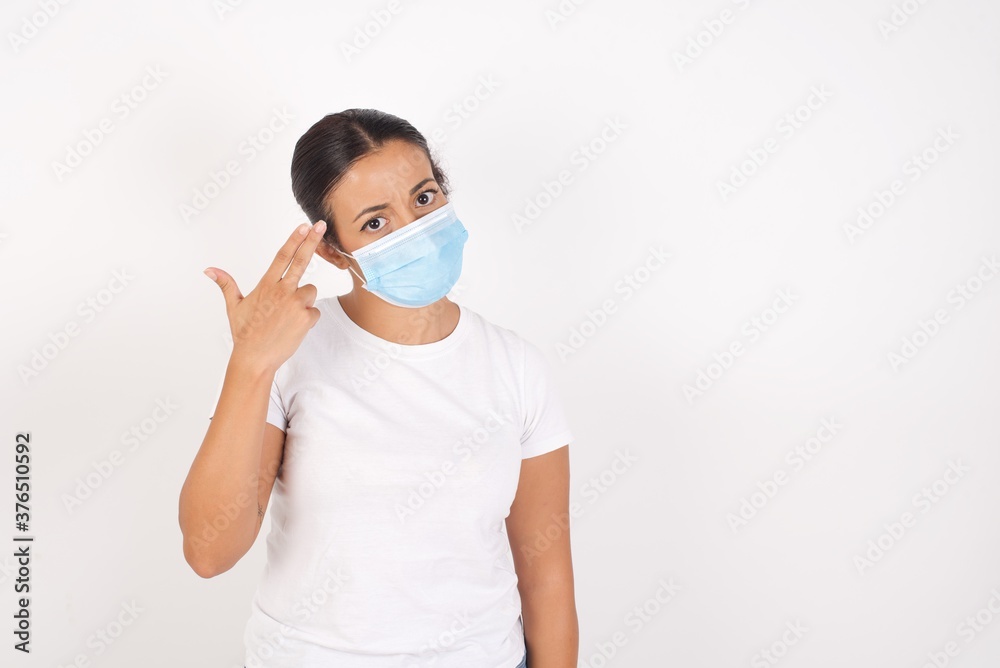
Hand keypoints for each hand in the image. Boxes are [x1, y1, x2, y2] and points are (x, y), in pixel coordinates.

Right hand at [204, 220, 326, 373]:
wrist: (255, 358)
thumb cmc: (245, 332)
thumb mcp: (234, 306)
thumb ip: (226, 284)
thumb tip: (209, 270)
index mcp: (266, 285)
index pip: (282, 256)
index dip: (294, 239)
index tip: (303, 226)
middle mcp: (282, 291)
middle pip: (301, 261)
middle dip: (312, 241)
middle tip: (320, 226)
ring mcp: (295, 303)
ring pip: (310, 291)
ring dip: (304, 300)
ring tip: (287, 316)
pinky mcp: (306, 318)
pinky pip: (314, 312)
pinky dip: (308, 318)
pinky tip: (293, 327)